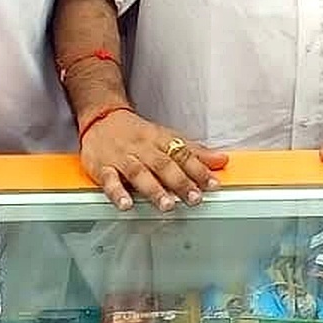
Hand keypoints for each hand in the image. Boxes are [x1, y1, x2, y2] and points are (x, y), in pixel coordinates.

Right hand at [79, 110, 224, 212]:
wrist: (101, 116)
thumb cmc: (136, 132)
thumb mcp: (166, 136)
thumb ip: (194, 152)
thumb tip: (221, 160)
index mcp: (159, 139)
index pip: (183, 154)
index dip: (199, 170)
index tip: (213, 184)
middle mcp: (143, 149)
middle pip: (164, 165)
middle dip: (180, 182)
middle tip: (194, 198)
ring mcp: (122, 158)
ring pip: (139, 173)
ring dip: (154, 190)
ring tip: (167, 205)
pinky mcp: (102, 167)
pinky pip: (109, 180)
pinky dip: (117, 193)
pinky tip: (125, 204)